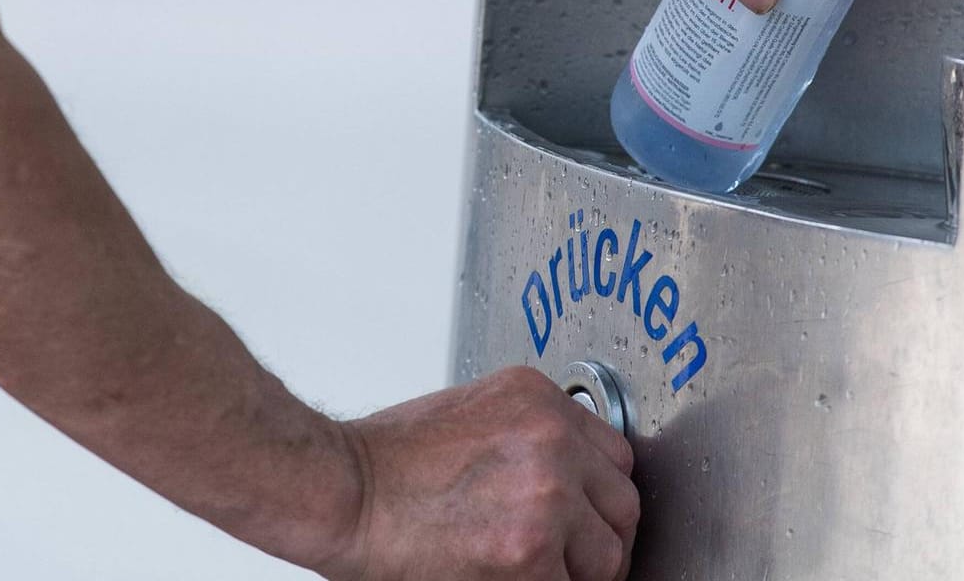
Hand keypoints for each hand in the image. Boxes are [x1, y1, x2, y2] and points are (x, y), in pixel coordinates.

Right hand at [317, 366, 639, 580]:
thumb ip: (527, 437)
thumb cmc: (386, 462)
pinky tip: (509, 578)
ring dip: (577, 572)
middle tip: (571, 559)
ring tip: (535, 571)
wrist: (342, 493)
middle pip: (621, 505)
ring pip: (606, 556)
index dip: (599, 496)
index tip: (587, 518)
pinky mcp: (530, 553)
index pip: (612, 456)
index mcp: (537, 400)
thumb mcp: (470, 414)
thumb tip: (565, 478)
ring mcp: (546, 497)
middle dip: (600, 539)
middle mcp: (551, 440)